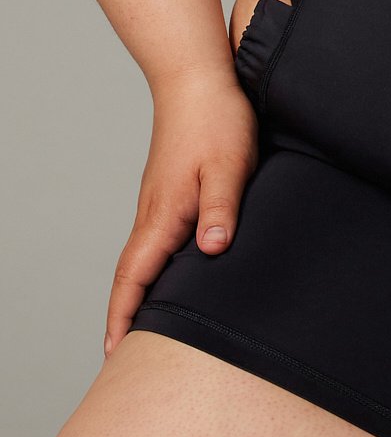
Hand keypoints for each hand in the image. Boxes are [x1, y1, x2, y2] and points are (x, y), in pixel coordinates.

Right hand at [104, 67, 257, 356]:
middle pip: (132, 274)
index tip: (115, 353)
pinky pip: (157, 240)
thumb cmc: (217, 119)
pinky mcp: (170, 191)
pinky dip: (154, 267)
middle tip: (125, 358)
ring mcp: (160, 202)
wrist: (198, 79)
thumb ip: (221, 208)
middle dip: (126, 315)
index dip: (125, 315)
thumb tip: (212, 249)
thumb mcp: (229, 165)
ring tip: (147, 328)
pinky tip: (171, 274)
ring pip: (144, 257)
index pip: (135, 276)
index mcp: (164, 213)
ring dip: (140, 292)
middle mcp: (154, 213)